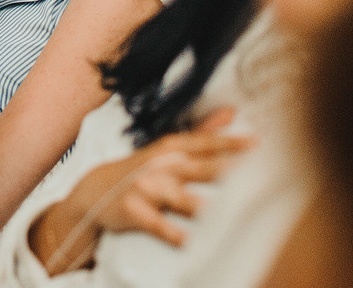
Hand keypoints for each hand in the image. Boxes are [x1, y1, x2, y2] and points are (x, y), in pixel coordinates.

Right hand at [27, 108, 252, 275]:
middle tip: (249, 173)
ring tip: (216, 210)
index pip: (204, 144)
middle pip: (196, 168)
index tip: (256, 144)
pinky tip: (186, 240)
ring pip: (175, 197)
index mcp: (171, 148)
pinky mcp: (134, 211)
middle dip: (221, 170)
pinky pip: (154, 223)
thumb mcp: (169, 147)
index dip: (229, 144)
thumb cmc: (143, 168)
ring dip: (195, 204)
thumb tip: (232, 111)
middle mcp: (160, 165)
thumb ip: (203, 132)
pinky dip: (169, 232)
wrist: (96, 189)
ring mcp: (145, 188)